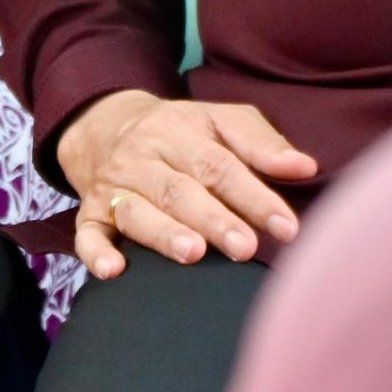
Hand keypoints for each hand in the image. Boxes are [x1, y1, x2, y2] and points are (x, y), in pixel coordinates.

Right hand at [55, 90, 315, 278]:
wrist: (105, 123)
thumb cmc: (182, 129)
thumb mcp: (223, 120)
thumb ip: (263, 143)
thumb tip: (305, 167)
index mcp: (180, 133)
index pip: (221, 167)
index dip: (255, 198)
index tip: (287, 226)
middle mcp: (143, 159)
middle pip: (179, 191)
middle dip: (214, 221)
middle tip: (245, 247)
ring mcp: (112, 187)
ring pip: (136, 212)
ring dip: (163, 234)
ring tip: (193, 253)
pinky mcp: (89, 212)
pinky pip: (86, 233)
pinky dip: (95, 253)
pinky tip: (113, 271)